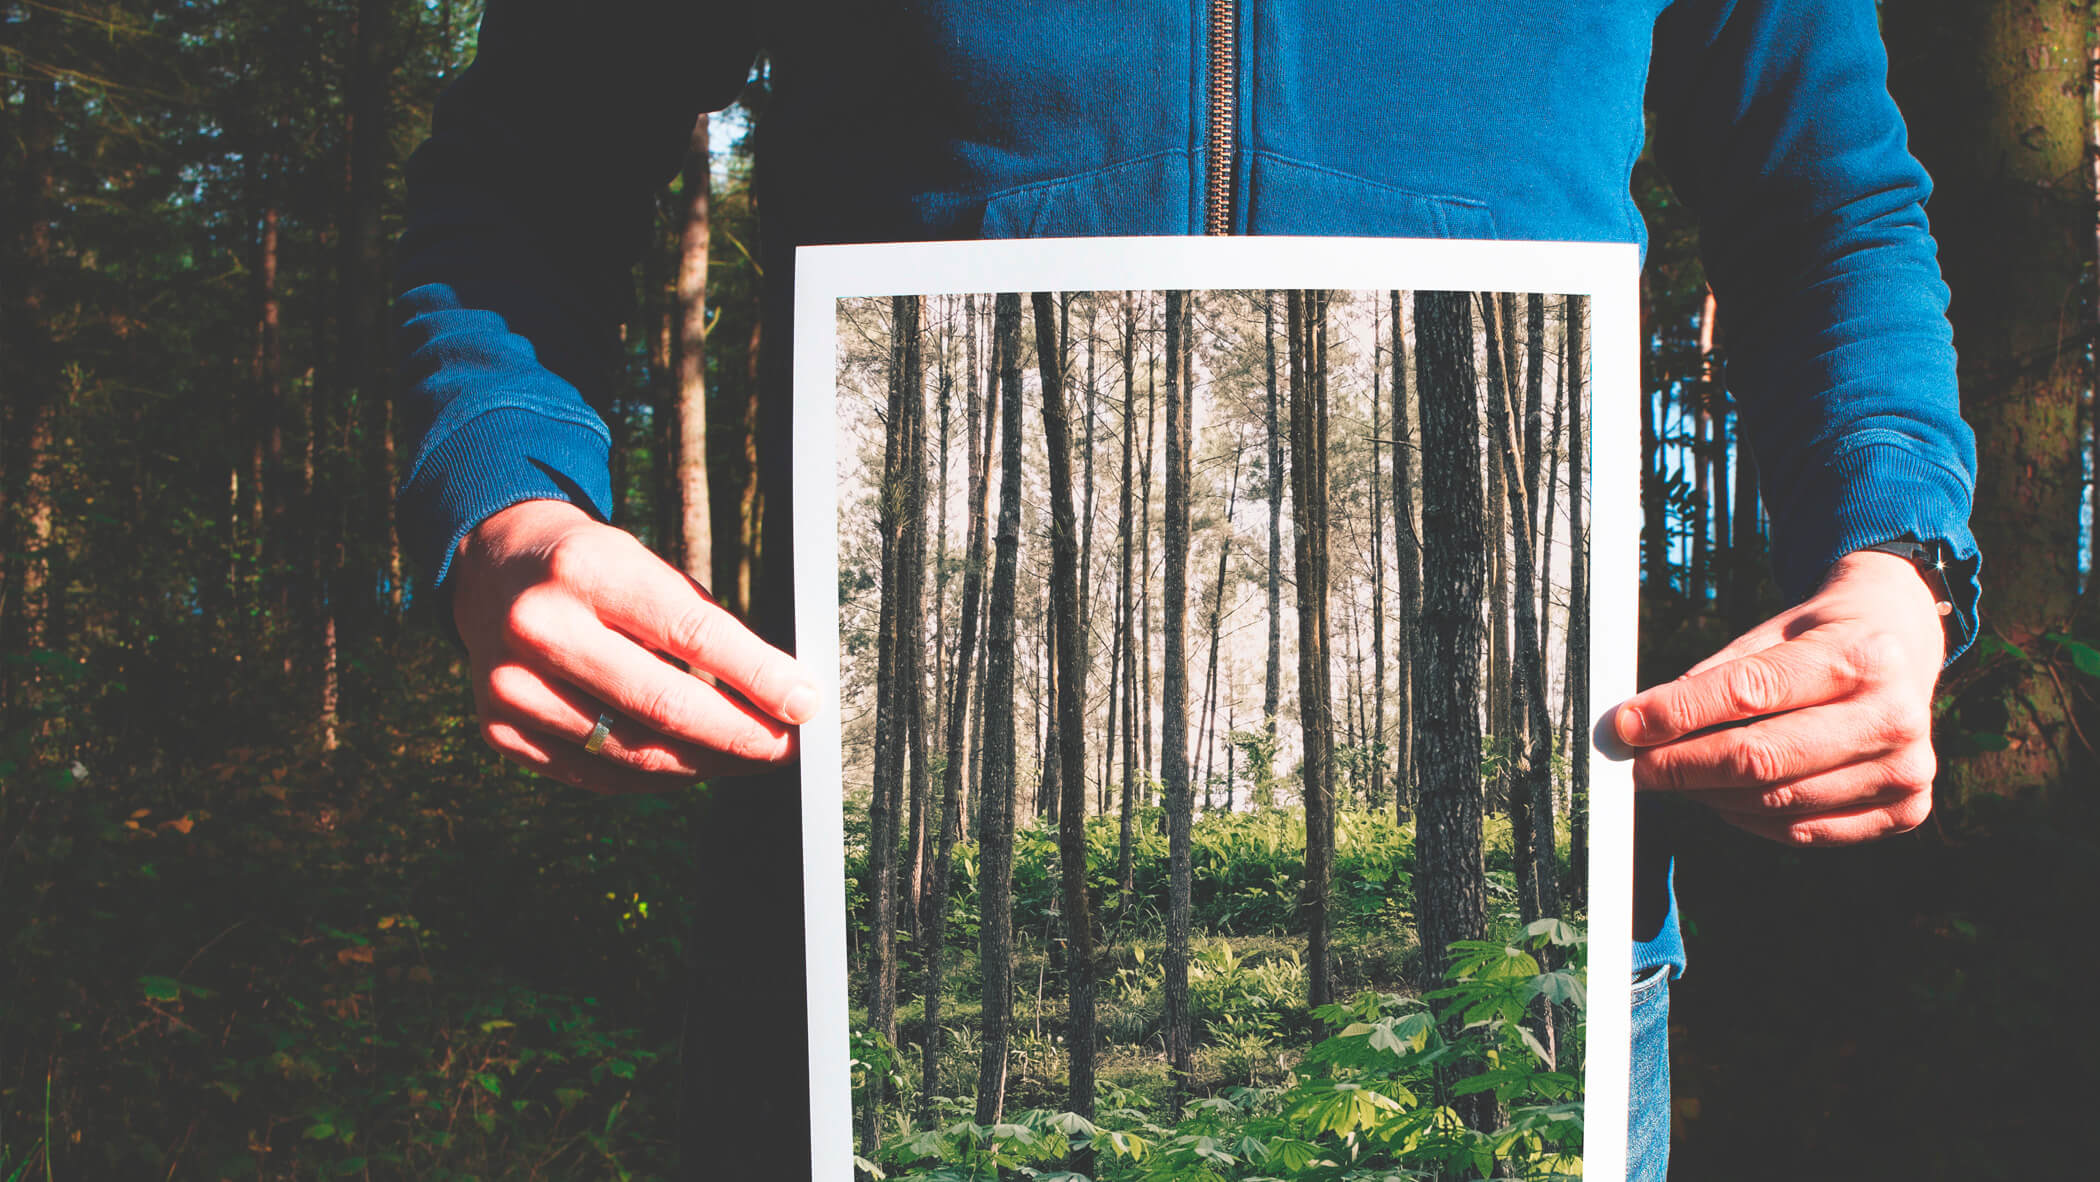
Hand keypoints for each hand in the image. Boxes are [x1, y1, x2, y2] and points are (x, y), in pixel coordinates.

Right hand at [450, 499, 817, 792]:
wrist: (492, 569)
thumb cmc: (591, 568)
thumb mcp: (643, 566)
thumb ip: (701, 625)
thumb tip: (780, 693)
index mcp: (586, 569)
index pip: (692, 633)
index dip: (758, 676)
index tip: (805, 703)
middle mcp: (539, 627)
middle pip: (662, 705)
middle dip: (740, 734)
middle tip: (787, 747)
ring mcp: (509, 685)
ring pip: (632, 753)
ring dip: (706, 764)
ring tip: (749, 758)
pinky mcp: (499, 730)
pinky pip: (598, 776)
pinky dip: (656, 777)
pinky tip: (693, 766)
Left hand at [1614, 550, 1945, 845]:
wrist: (1904, 646)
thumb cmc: (1825, 638)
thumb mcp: (1776, 631)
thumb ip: (1717, 676)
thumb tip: (1643, 724)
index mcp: (1860, 657)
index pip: (1750, 692)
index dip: (1679, 713)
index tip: (1627, 724)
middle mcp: (1892, 716)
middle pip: (1762, 758)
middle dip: (1684, 765)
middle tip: (1639, 766)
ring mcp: (1906, 770)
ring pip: (1777, 802)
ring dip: (1710, 795)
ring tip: (1678, 777)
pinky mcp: (1907, 810)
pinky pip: (1804, 832)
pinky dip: (1751, 819)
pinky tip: (1724, 798)